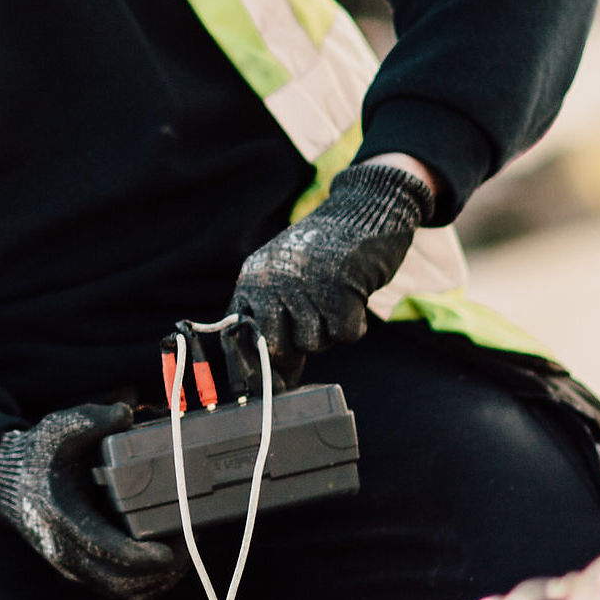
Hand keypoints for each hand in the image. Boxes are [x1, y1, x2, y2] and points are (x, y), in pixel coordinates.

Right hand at [0, 403, 185, 599]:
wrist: (9, 484)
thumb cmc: (39, 456)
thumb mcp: (59, 429)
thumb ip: (90, 419)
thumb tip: (125, 414)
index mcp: (63, 517)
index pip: (106, 550)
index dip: (142, 557)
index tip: (172, 550)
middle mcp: (66, 550)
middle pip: (121, 582)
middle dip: (162, 571)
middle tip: (189, 544)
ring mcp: (73, 565)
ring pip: (123, 591)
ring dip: (157, 580)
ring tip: (183, 552)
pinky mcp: (81, 571)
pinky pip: (119, 590)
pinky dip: (146, 584)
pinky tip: (166, 563)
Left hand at [231, 155, 432, 365]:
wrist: (362, 211)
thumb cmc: (324, 254)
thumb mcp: (285, 278)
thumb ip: (274, 321)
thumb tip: (275, 381)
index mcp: (253, 279)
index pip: (237, 336)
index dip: (247, 367)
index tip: (262, 388)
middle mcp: (272, 283)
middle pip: (275, 348)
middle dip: (294, 352)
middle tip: (314, 325)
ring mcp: (305, 287)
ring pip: (313, 344)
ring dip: (328, 330)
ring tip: (334, 298)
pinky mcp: (341, 290)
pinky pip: (345, 335)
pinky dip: (353, 324)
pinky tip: (353, 298)